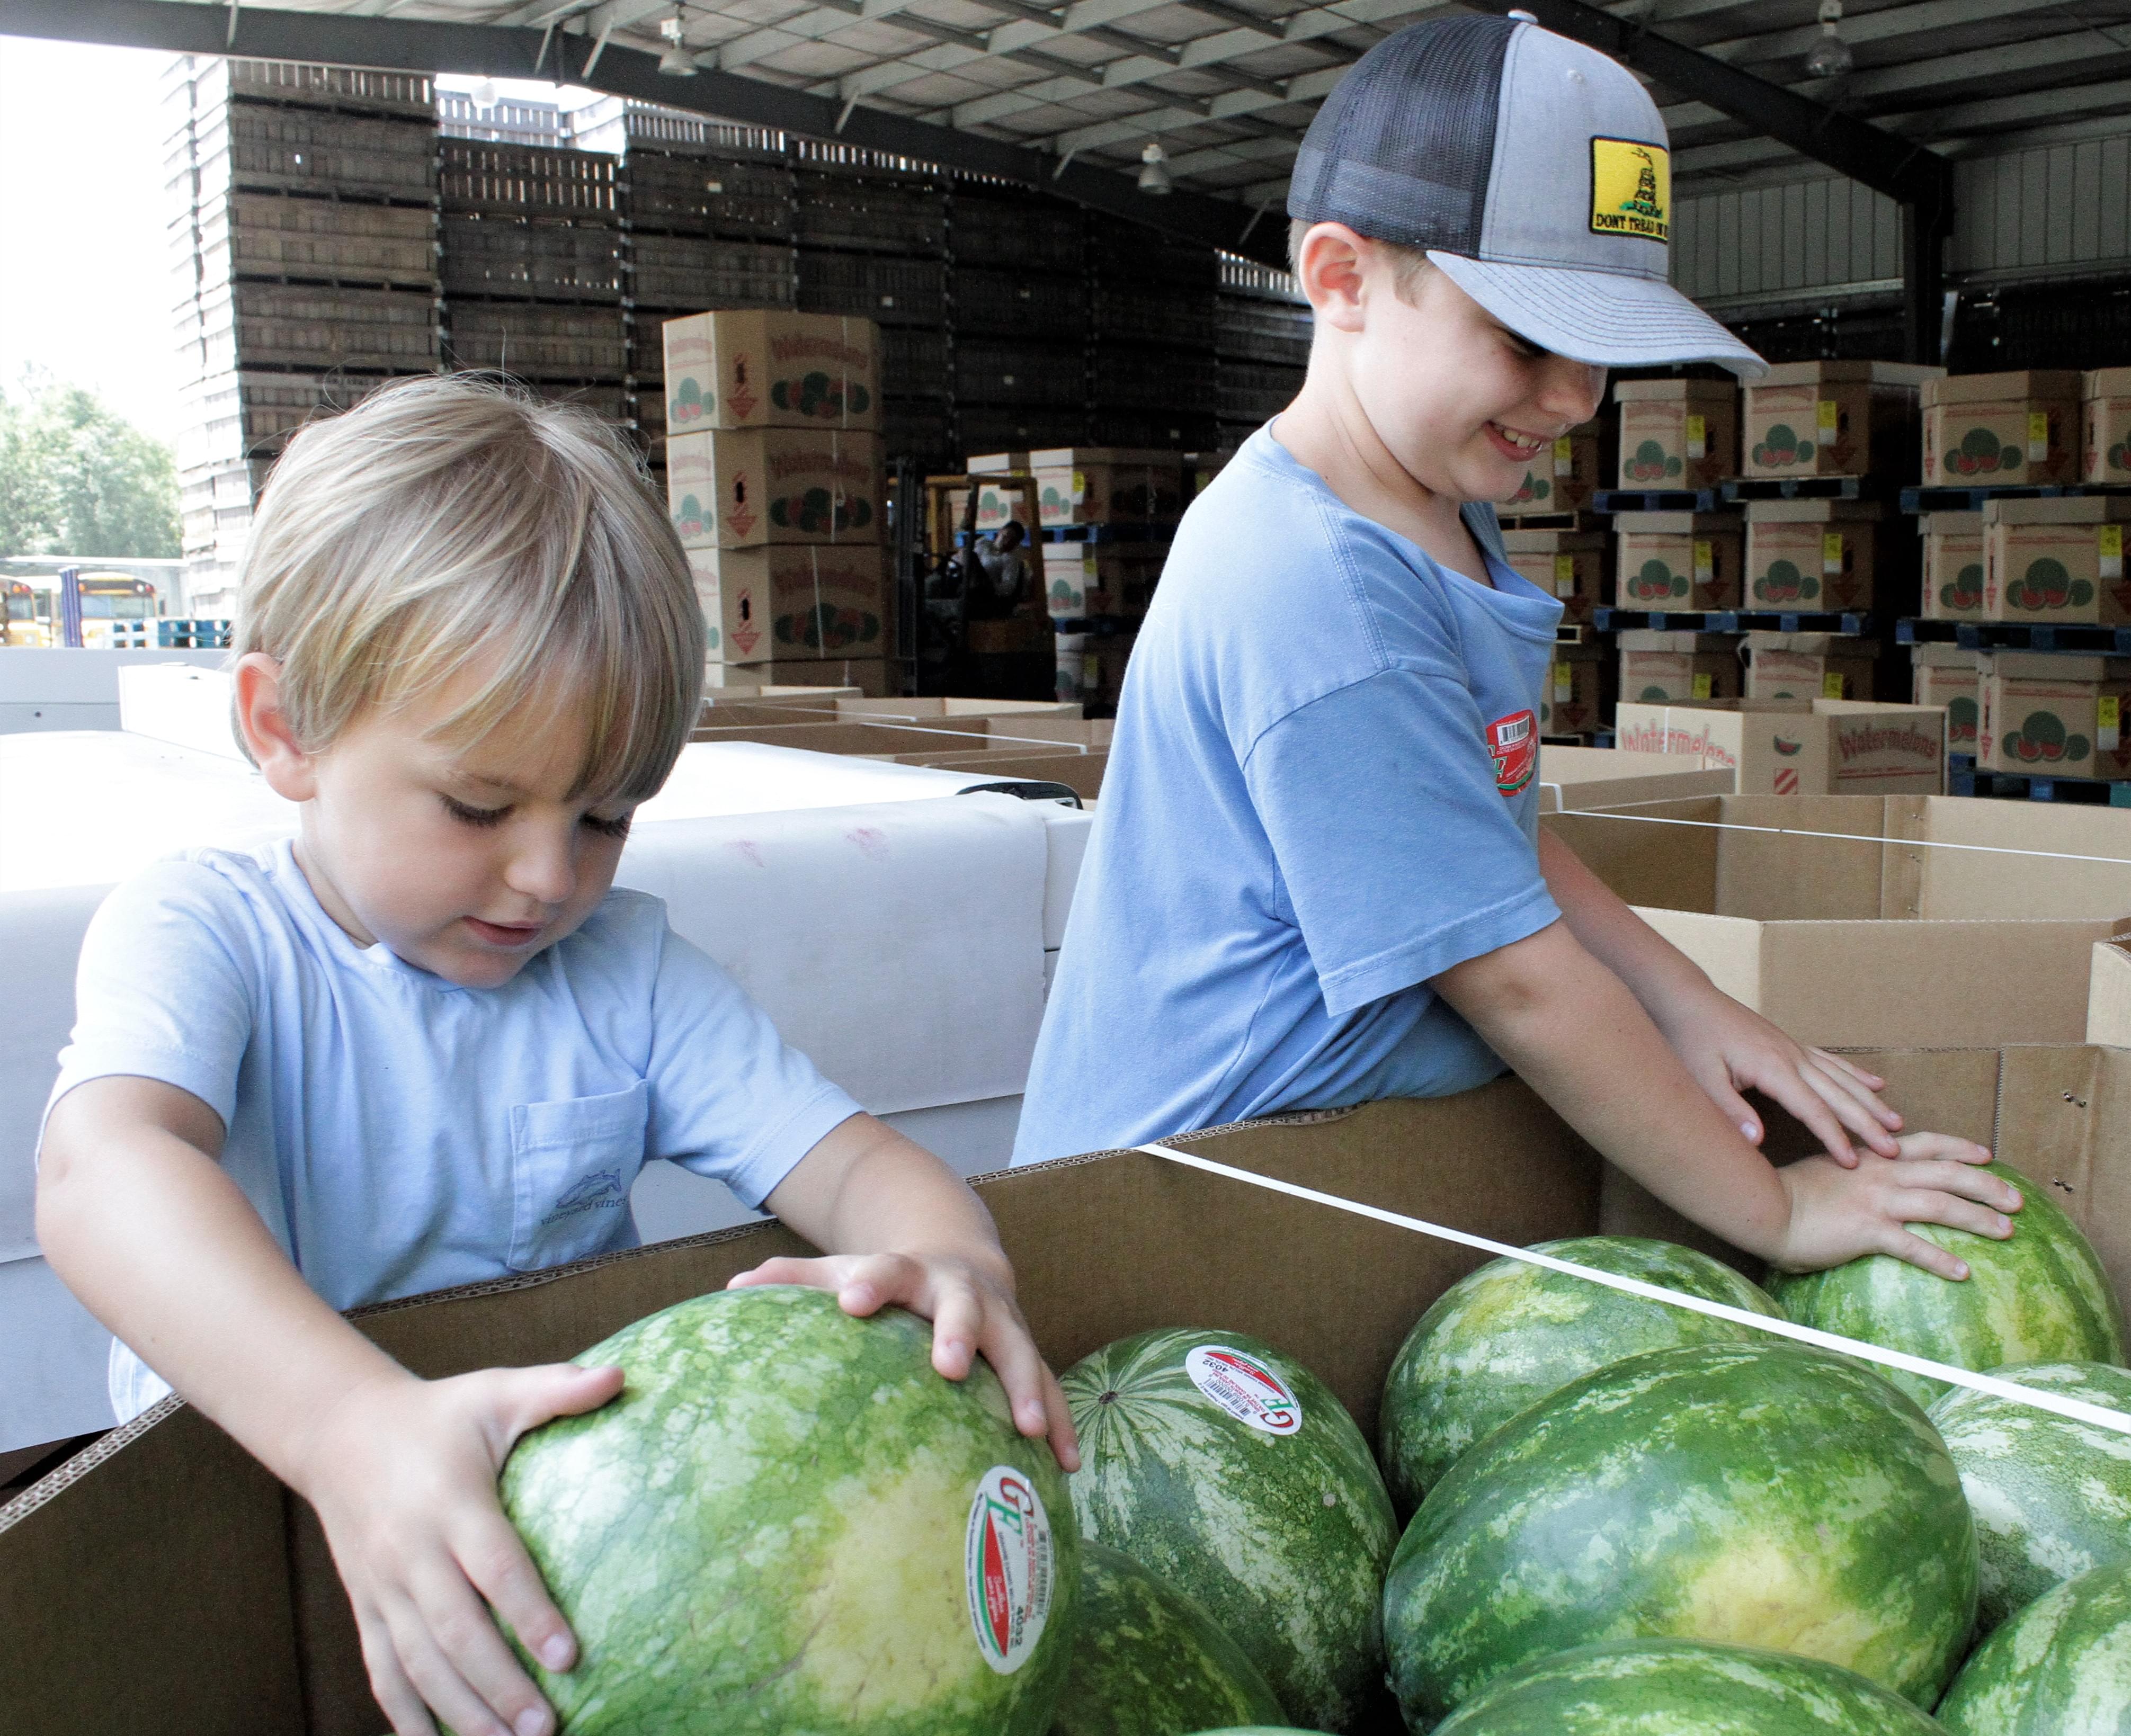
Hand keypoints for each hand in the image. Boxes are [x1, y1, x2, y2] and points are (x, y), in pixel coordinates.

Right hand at [294, 1361, 623, 1735]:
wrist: (339, 1430)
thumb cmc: (438, 1415)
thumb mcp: (495, 1393)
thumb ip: (557, 1390)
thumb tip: (622, 1376)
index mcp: (451, 1502)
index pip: (493, 1567)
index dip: (530, 1613)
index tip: (568, 1655)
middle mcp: (411, 1551)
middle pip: (455, 1631)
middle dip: (500, 1684)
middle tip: (547, 1726)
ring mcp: (381, 1585)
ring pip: (418, 1662)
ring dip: (461, 1711)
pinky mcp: (364, 1605)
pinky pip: (380, 1668)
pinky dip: (404, 1712)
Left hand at [730, 1250, 1080, 1471]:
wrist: (964, 1261)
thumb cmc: (890, 1282)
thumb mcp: (845, 1271)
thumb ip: (793, 1280)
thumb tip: (732, 1290)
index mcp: (911, 1274)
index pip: (888, 1271)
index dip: (870, 1283)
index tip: (849, 1302)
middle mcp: (961, 1294)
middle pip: (963, 1307)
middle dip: (957, 1334)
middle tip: (948, 1366)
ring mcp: (1001, 1323)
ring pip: (1020, 1351)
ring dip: (1025, 1387)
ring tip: (1030, 1430)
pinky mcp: (1027, 1353)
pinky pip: (1049, 1387)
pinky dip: (1062, 1424)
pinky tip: (1068, 1465)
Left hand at [1657, 987, 1902, 1164]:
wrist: (1687, 999)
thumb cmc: (1689, 1038)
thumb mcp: (1700, 1077)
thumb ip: (1728, 1110)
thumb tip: (1756, 1142)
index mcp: (1773, 1068)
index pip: (1813, 1110)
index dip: (1835, 1138)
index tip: (1853, 1164)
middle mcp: (1791, 1057)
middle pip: (1839, 1095)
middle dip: (1868, 1124)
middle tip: (1895, 1150)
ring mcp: (1793, 1048)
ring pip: (1842, 1078)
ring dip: (1871, 1101)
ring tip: (1899, 1123)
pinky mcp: (1789, 1044)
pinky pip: (1831, 1061)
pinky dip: (1856, 1074)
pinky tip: (1876, 1084)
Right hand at [1771, 1132, 2015, 1277]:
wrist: (1766, 1206)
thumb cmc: (1791, 1192)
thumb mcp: (1829, 1169)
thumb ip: (1856, 1172)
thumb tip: (1868, 1182)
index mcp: (1874, 1156)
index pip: (1929, 1144)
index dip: (1962, 1148)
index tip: (1988, 1156)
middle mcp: (1882, 1173)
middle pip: (1948, 1173)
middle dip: (1988, 1185)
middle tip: (2017, 1200)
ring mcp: (1877, 1201)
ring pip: (1941, 1205)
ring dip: (1978, 1219)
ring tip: (2006, 1232)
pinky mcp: (1867, 1230)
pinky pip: (1913, 1247)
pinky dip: (1941, 1260)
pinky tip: (1963, 1272)